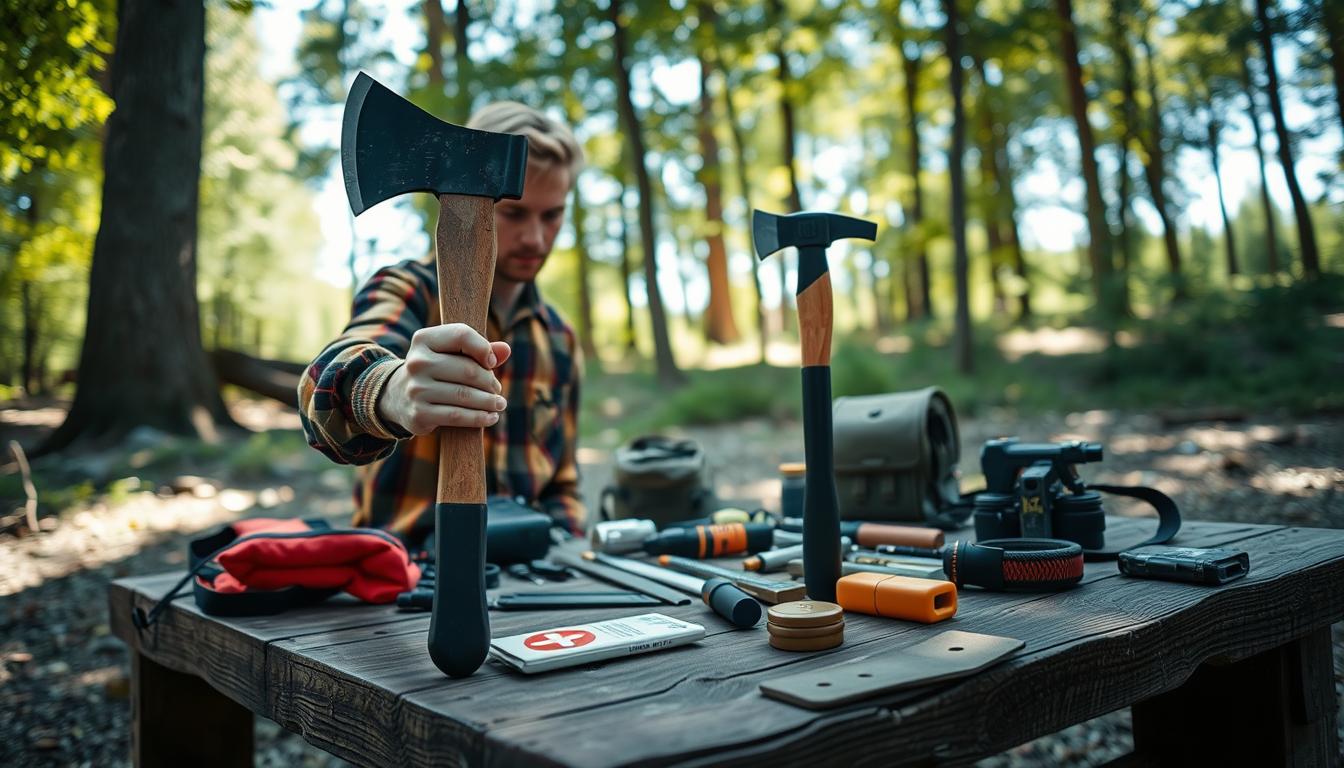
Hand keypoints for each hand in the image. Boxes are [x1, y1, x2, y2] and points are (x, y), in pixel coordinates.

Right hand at [377, 324, 511, 434]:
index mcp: (424, 340)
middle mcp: (417, 362)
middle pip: (468, 370)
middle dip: (489, 381)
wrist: (398, 396)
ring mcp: (416, 389)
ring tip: (499, 404)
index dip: (483, 348)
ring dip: (489, 402)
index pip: (461, 335)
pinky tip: (491, 417)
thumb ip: (478, 349)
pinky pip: (457, 416)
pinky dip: (479, 418)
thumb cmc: (436, 370)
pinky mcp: (419, 413)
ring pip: (465, 395)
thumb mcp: (450, 353)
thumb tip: (505, 350)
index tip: (492, 362)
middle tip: (497, 389)